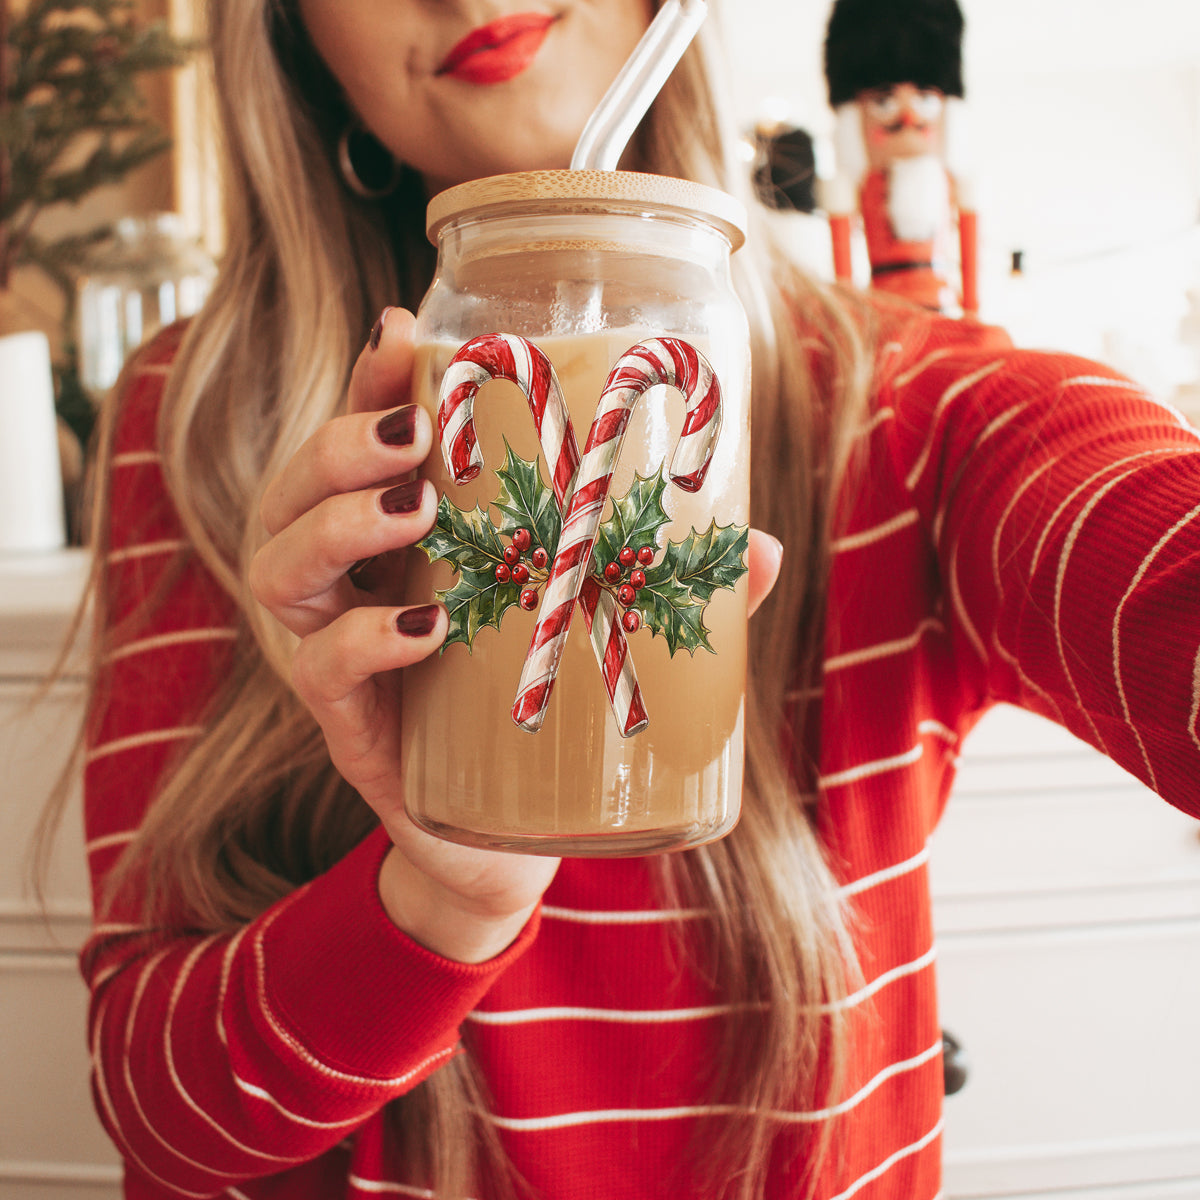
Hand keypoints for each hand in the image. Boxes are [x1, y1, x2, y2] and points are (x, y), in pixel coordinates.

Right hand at [250, 308, 784, 963]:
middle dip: (340, 444)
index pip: (358, 444)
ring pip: (278, 569)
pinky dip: (365, 639)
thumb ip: (667, 583)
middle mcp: (350, 590)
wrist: (510, 843)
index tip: (402, 332)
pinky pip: (321, 670)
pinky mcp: (350, 731)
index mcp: (399, 545)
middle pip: (291, 491)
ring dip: (336, 524)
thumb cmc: (544, 711)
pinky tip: (423, 623)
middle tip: (413, 435)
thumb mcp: (597, 628)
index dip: (368, 383)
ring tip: (415, 508)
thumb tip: (760, 545)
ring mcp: (336, 659)